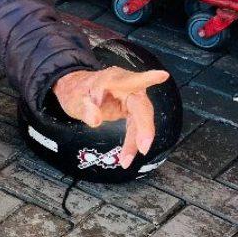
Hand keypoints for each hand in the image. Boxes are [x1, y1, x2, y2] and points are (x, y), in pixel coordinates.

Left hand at [52, 67, 170, 168]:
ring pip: (141, 120)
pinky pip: (135, 127)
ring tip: (126, 160)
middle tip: (143, 147)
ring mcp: (131, 99)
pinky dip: (132, 142)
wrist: (76, 91)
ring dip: (137, 141)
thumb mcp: (74, 100)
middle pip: (141, 106)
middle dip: (144, 127)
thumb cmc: (76, 91)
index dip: (148, 78)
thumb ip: (84, 108)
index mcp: (113, 78)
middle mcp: (128, 87)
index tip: (162, 76)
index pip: (132, 79)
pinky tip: (127, 156)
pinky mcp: (131, 110)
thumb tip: (96, 120)